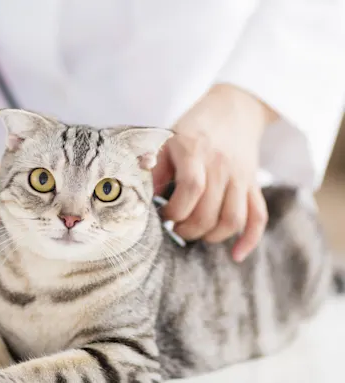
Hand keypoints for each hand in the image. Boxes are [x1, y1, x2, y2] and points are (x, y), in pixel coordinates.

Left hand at [152, 84, 277, 261]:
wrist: (234, 108)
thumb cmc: (193, 127)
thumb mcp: (167, 139)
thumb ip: (154, 167)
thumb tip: (142, 197)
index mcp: (196, 152)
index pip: (191, 190)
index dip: (174, 210)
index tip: (163, 215)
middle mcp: (222, 166)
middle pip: (209, 212)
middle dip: (187, 230)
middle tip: (175, 229)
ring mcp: (241, 177)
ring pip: (233, 219)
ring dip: (212, 236)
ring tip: (195, 234)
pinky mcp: (253, 185)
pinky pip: (259, 216)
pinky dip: (250, 239)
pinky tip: (236, 255)